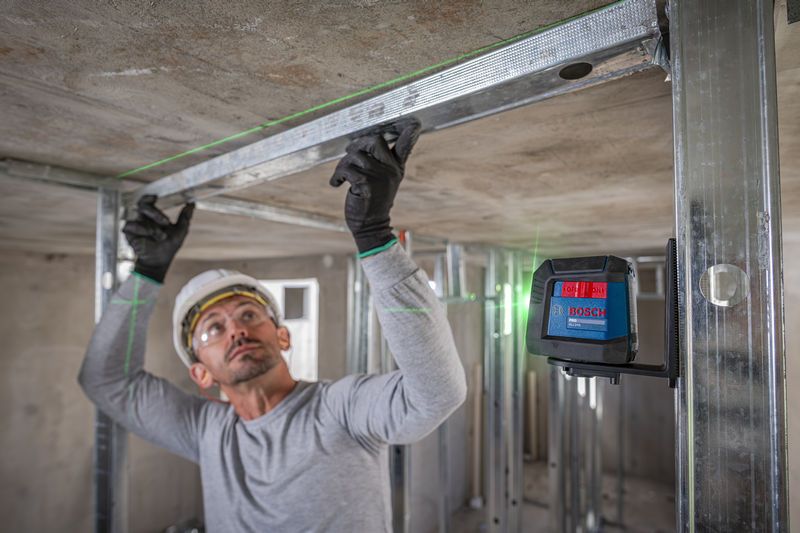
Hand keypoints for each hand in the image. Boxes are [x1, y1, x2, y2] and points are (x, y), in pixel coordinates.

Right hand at [123, 195, 193, 282]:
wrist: (159, 261)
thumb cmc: (168, 246)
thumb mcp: (180, 231)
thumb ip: (185, 217)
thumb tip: (192, 203)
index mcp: (153, 216)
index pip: (148, 201)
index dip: (149, 197)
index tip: (155, 197)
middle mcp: (143, 218)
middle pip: (144, 206)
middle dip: (156, 213)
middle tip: (165, 222)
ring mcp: (135, 225)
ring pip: (141, 217)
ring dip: (153, 228)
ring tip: (160, 237)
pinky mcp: (128, 232)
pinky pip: (132, 225)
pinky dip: (143, 230)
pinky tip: (149, 237)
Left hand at [329, 122, 419, 253]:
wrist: (370, 226)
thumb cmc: (372, 200)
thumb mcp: (381, 180)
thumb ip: (378, 162)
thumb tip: (362, 142)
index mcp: (396, 167)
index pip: (406, 144)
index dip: (410, 130)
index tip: (415, 121)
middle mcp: (391, 169)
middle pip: (374, 139)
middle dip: (357, 144)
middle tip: (349, 154)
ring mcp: (379, 177)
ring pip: (355, 155)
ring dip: (342, 164)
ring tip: (341, 176)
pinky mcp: (366, 185)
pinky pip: (346, 169)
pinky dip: (337, 176)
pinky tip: (336, 184)